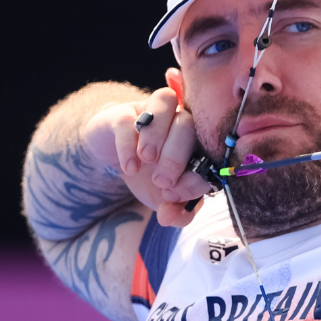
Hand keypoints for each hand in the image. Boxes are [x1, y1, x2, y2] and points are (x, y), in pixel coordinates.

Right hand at [81, 68, 214, 226]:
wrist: (114, 158)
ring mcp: (150, 111)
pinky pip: (128, 118)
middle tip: (161, 181)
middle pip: (188, 122)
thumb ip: (176, 212)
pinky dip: (128, 144)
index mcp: (197, 139)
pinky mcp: (122, 112)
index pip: (207, 149)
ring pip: (165, 102)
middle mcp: (178, 118)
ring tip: (147, 162)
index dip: (195, 174)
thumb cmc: (148, 174)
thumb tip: (170, 218)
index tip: (175, 194)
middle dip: (176, 156)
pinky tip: (129, 167)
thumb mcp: (162, 199)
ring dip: (157, 137)